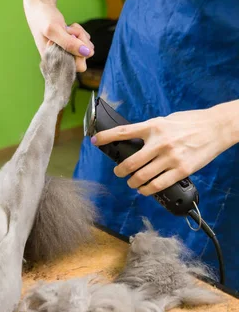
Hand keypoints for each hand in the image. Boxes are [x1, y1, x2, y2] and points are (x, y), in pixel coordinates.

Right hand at [24, 1, 93, 71]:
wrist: (39, 8)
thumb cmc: (43, 19)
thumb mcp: (54, 30)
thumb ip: (69, 43)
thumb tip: (88, 53)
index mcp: (54, 63)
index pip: (79, 66)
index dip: (78, 51)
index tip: (69, 37)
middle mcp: (61, 62)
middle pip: (84, 57)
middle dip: (80, 41)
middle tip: (69, 30)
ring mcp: (66, 54)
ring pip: (86, 49)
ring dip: (80, 35)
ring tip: (66, 29)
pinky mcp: (70, 47)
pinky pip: (84, 43)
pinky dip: (80, 34)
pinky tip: (69, 29)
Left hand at [91, 107, 231, 194]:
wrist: (216, 127)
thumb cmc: (191, 122)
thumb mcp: (166, 121)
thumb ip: (150, 130)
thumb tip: (133, 140)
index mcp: (154, 126)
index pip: (124, 132)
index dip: (106, 137)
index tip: (95, 140)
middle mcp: (159, 142)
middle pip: (130, 163)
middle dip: (120, 171)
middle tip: (119, 172)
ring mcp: (170, 157)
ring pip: (141, 177)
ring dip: (133, 183)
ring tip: (132, 183)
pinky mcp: (181, 170)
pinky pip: (158, 185)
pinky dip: (147, 190)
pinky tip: (144, 190)